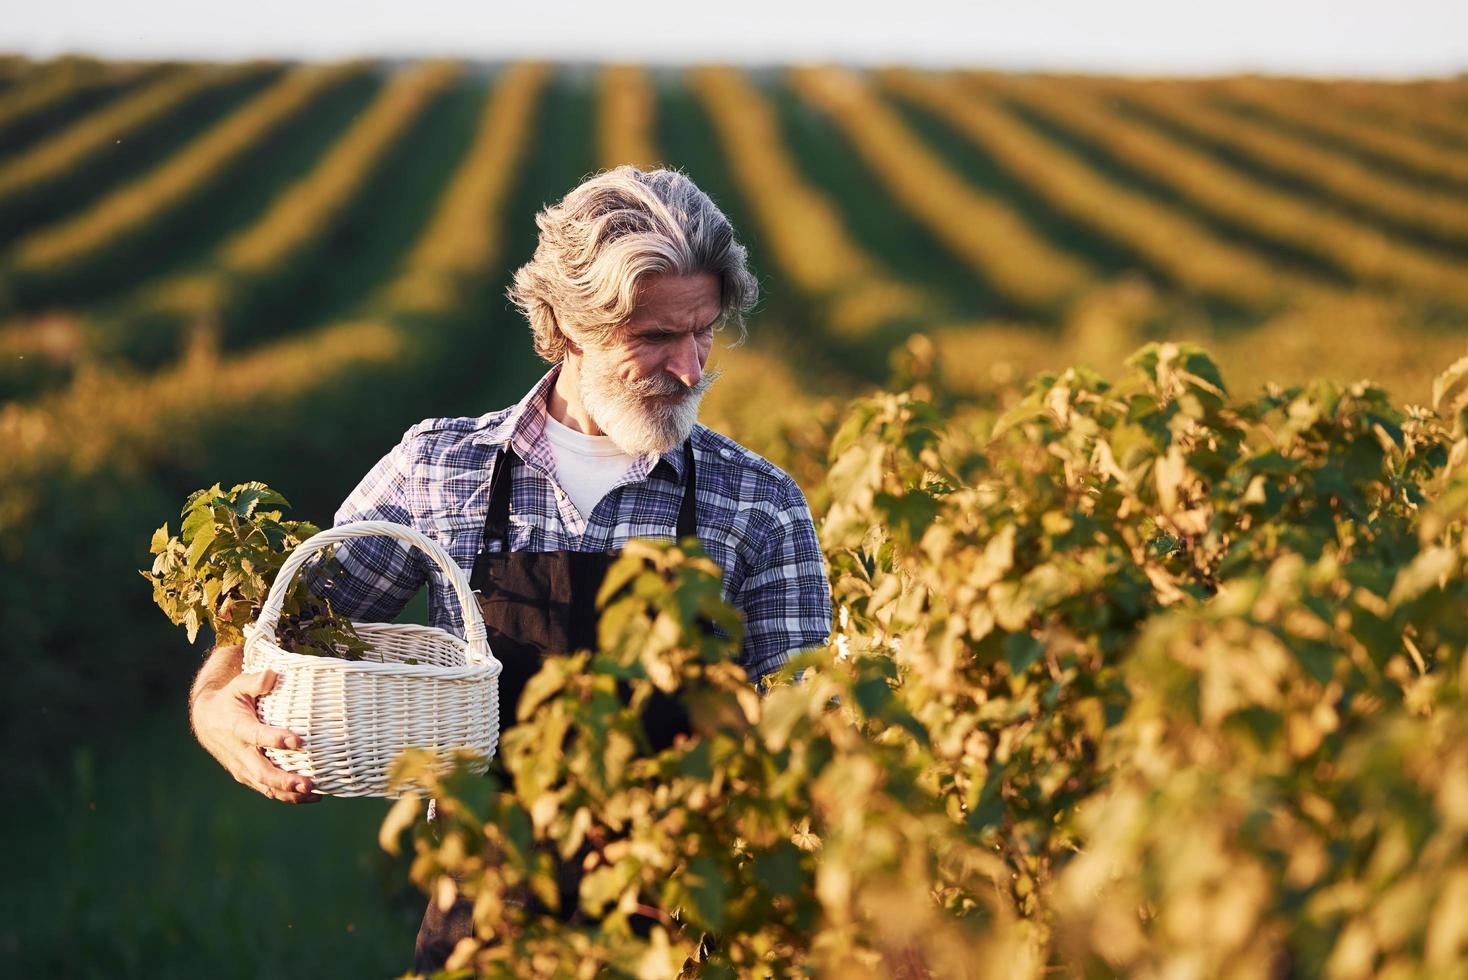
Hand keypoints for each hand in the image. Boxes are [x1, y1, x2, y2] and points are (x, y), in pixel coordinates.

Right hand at [191, 667, 321, 802]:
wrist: (207, 721)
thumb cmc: (230, 699)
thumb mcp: (238, 685)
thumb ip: (255, 681)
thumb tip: (272, 675)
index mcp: (237, 728)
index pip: (256, 736)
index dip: (275, 739)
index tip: (297, 741)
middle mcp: (239, 752)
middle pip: (261, 771)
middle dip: (284, 780)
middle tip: (307, 783)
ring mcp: (243, 768)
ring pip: (265, 786)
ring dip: (289, 793)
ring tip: (314, 793)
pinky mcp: (247, 776)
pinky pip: (268, 790)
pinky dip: (288, 796)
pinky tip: (312, 796)